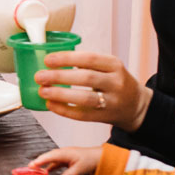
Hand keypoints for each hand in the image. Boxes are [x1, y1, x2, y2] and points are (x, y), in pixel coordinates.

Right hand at [29, 145, 102, 174]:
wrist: (97, 157)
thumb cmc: (89, 160)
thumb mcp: (79, 169)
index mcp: (65, 153)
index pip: (50, 156)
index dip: (41, 160)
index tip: (33, 164)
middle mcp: (63, 152)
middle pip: (48, 156)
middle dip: (39, 161)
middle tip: (29, 167)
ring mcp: (64, 155)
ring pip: (50, 158)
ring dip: (43, 163)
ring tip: (34, 168)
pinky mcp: (65, 159)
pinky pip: (55, 162)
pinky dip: (49, 166)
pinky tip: (46, 171)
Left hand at [34, 50, 149, 130]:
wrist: (135, 105)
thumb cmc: (114, 82)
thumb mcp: (107, 67)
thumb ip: (86, 64)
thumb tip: (52, 61)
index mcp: (114, 65)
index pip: (89, 58)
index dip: (67, 58)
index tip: (47, 60)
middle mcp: (116, 82)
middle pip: (86, 78)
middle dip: (59, 77)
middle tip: (39, 76)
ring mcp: (112, 101)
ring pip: (85, 98)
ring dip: (60, 94)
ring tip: (42, 91)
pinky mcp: (106, 117)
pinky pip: (82, 115)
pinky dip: (64, 110)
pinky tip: (51, 105)